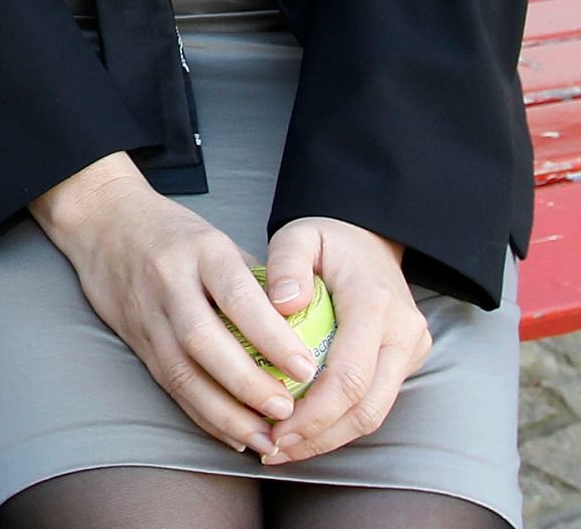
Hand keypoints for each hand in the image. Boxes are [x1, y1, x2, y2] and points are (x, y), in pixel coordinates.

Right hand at [31, 154, 317, 455]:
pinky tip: (234, 434)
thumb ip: (254, 282)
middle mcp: (169, 281)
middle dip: (247, 384)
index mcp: (200, 250)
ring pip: (182, 371)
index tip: (305, 368)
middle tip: (287, 411)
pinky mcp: (136, 339)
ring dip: (226, 414)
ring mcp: (148, 313)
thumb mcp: (216, 239)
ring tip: (265, 440)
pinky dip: (203, 415)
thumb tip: (305, 328)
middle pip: (204, 341)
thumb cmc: (171, 230)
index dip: (272, 336)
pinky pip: (170, 384)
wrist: (102, 220)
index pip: (237, 296)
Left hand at [258, 218, 429, 464]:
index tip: (276, 427)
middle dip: (320, 436)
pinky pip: (375, 402)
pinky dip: (340, 422)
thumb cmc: (327, 238)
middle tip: (273, 450)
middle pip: (367, 406)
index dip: (315, 411)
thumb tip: (282, 305)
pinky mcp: (406, 361)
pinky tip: (304, 429)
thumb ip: (287, 262)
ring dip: (329, 437)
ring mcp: (410, 349)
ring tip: (283, 448)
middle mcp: (402, 332)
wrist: (370, 237)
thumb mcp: (298, 234)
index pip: (350, 374)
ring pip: (375, 413)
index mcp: (375, 303)